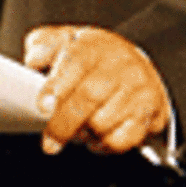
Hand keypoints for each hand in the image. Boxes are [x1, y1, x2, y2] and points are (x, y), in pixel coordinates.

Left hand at [23, 26, 172, 156]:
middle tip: (49, 141)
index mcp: (95, 45)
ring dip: (84, 134)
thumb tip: (34, 59)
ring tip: (78, 127)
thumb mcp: (65, 42)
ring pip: (103, 123)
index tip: (42, 107)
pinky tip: (97, 134)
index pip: (76, 63)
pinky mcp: (151, 112)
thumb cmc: (94, 60)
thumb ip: (43, 45)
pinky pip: (121, 139)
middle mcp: (122, 64)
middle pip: (88, 97)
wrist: (139, 69)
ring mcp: (139, 88)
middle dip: (62, 124)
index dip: (56, 86)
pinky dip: (103, 144)